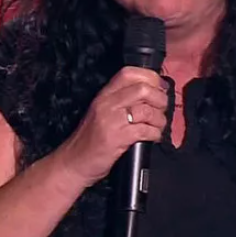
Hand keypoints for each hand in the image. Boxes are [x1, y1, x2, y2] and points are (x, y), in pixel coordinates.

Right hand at [55, 67, 168, 187]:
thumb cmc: (90, 140)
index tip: (159, 88)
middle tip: (161, 109)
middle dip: (160, 99)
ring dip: (160, 119)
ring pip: (147, 111)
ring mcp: (111, 120)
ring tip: (158, 126)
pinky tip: (153, 137)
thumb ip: (122, 100)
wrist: (74, 162)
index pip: (129, 73)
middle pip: (143, 89)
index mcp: (104, 95)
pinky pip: (145, 130)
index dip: (150, 77)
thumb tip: (151, 92)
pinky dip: (155, 134)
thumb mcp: (102, 112)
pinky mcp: (117, 138)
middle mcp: (107, 104)